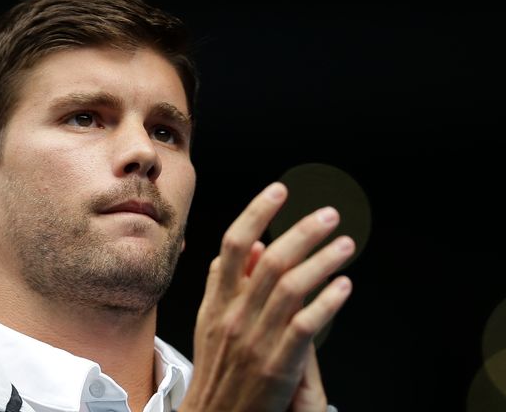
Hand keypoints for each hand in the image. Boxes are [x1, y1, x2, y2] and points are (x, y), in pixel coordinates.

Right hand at [180, 182, 352, 411]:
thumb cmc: (218, 367)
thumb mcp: (211, 320)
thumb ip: (226, 281)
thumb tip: (254, 246)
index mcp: (218, 301)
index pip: (233, 245)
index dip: (257, 213)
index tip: (280, 190)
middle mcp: (235, 315)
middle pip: (270, 260)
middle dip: (303, 231)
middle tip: (329, 215)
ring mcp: (256, 340)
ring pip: (291, 288)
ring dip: (323, 261)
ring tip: (346, 244)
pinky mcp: (278, 365)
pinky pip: (305, 326)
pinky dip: (326, 302)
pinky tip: (344, 286)